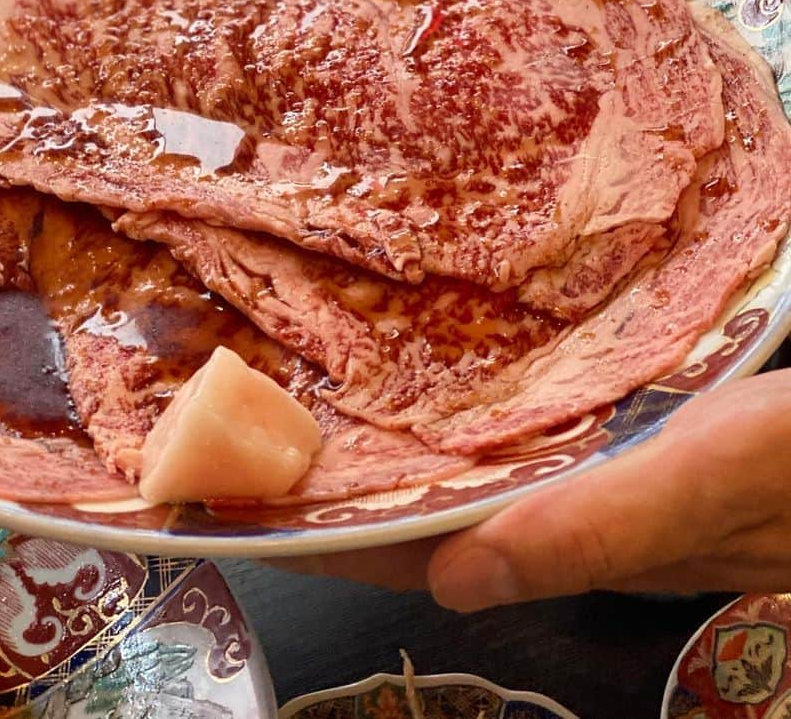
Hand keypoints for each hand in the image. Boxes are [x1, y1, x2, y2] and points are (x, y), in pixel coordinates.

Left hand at [273, 370, 790, 608]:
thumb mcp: (719, 476)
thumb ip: (600, 529)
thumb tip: (454, 584)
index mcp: (589, 547)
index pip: (424, 556)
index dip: (331, 539)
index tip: (237, 503)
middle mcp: (584, 522)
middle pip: (434, 518)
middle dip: (348, 485)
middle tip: (251, 425)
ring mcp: (612, 480)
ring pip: (477, 476)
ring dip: (401, 448)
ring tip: (320, 393)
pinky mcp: (639, 441)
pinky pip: (528, 434)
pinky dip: (472, 414)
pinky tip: (449, 372)